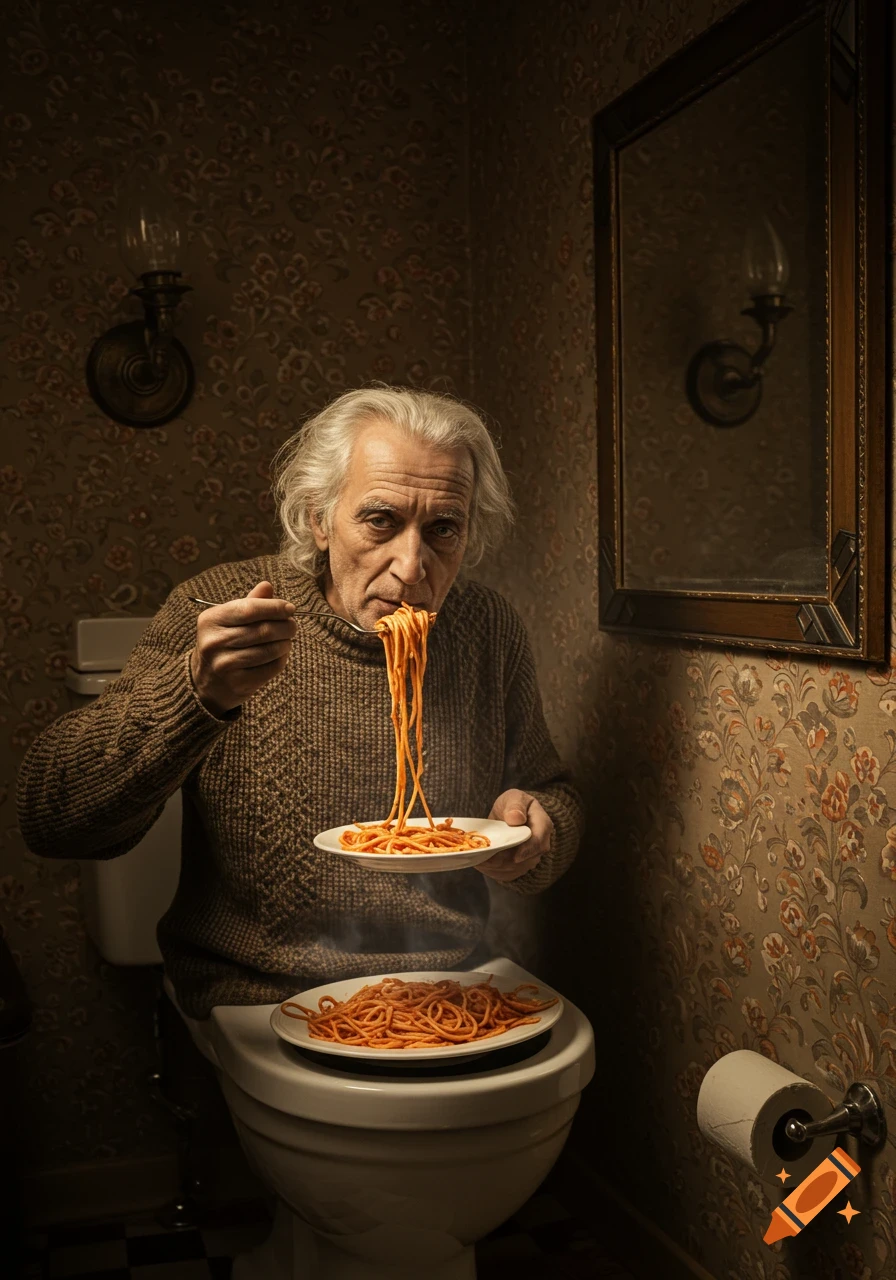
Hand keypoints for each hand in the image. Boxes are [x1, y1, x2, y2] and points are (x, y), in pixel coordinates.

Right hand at [189, 581, 295, 716]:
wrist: (207, 683)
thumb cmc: (222, 644)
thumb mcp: (228, 620)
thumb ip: (249, 603)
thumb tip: (267, 586)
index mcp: (211, 620)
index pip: (250, 609)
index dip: (275, 607)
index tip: (290, 608)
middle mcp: (214, 642)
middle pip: (263, 630)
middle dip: (285, 626)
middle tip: (292, 626)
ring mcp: (225, 665)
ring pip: (269, 650)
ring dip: (286, 643)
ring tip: (287, 640)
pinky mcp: (238, 683)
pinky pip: (271, 668)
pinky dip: (282, 659)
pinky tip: (281, 654)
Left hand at [477, 789, 552, 882]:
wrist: (511, 816)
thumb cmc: (513, 805)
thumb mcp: (514, 798)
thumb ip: (515, 806)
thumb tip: (516, 818)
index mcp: (542, 825)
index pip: (539, 842)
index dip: (527, 851)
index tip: (515, 857)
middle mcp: (539, 845)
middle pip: (525, 860)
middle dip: (503, 860)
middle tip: (483, 855)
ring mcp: (530, 859)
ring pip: (514, 869)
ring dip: (495, 866)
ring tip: (478, 857)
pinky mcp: (518, 868)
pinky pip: (506, 874)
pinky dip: (492, 870)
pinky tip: (480, 862)